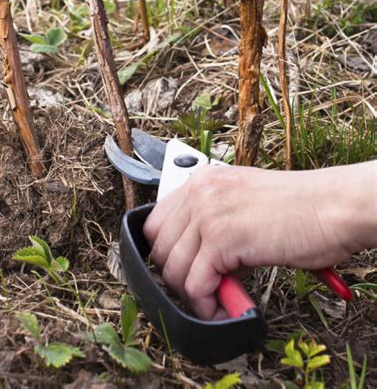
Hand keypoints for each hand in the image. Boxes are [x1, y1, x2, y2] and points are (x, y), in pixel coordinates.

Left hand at [143, 163, 373, 319]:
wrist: (332, 206)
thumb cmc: (300, 208)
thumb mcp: (243, 203)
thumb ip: (214, 222)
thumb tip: (196, 261)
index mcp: (203, 181)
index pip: (157, 222)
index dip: (168, 253)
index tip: (185, 271)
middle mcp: (200, 192)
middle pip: (159, 247)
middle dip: (178, 276)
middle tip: (205, 291)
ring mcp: (208, 214)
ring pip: (173, 270)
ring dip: (193, 295)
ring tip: (218, 302)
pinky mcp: (222, 240)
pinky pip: (195, 285)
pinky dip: (207, 306)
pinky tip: (226, 308)